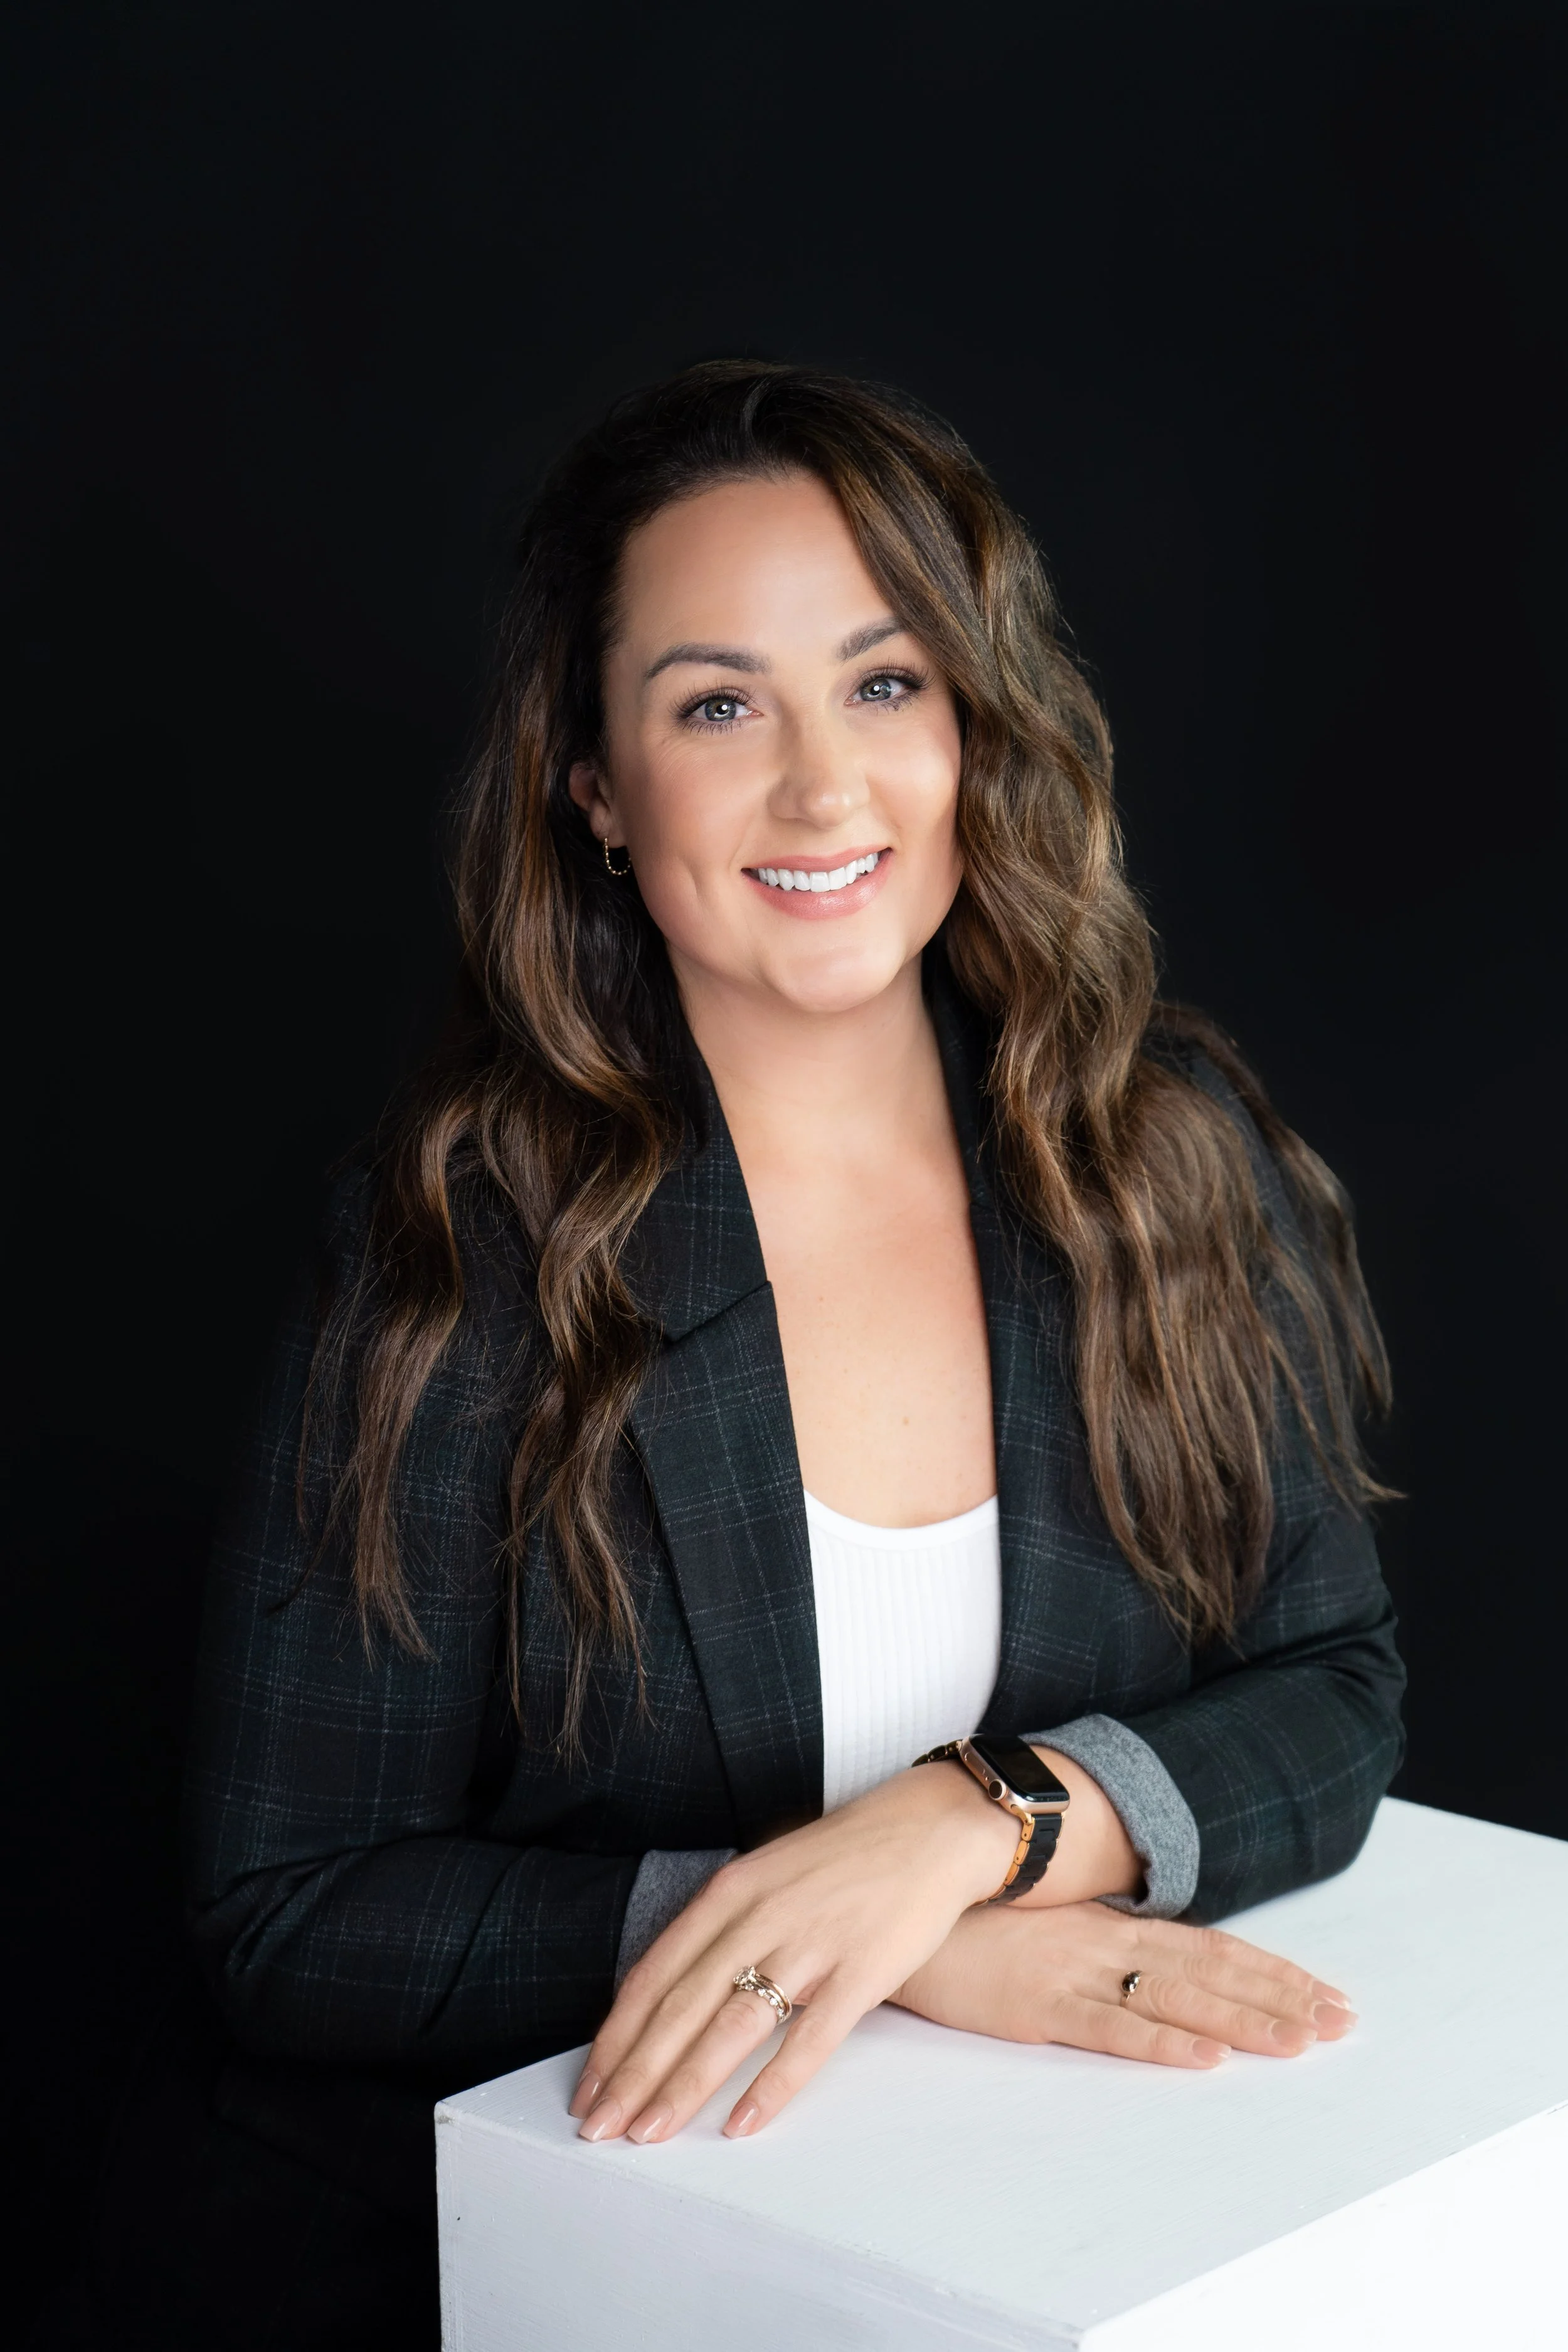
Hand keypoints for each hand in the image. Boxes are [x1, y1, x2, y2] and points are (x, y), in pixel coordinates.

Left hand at [569, 1761, 1022, 2144]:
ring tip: (650, 2134)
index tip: (590, 2086)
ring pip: (731, 2027)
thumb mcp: (764, 1875)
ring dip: (684, 2086)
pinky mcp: (860, 1971)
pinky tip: (742, 2122)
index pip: (654, 1974)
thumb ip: (720, 1929)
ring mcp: (810, 1944)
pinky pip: (808, 2039)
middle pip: (680, 2007)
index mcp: (728, 1892)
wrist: (928, 1829)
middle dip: (634, 2075)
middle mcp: (759, 1916)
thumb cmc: (842, 1860)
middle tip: (600, 2129)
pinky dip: (771, 2085)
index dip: (616, 2036)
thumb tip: (668, 1995)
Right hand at [894, 1898, 1357, 2064]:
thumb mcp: (1048, 1929)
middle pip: (1211, 1972)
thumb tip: (1150, 1960)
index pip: (1211, 1948)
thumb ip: (1100, 1943)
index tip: (1325, 1993)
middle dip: (1280, 1997)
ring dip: (1242, 2022)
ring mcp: (1075, 1973)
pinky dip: (1161, 2044)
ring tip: (1298, 2044)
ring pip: (1176, 2000)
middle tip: (1341, 2022)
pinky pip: (1111, 2028)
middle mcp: (1106, 1943)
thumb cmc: (971, 1925)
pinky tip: (1203, 2059)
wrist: (900, 1916)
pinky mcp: (1037, 2006)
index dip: (1271, 1971)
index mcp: (1111, 1926)